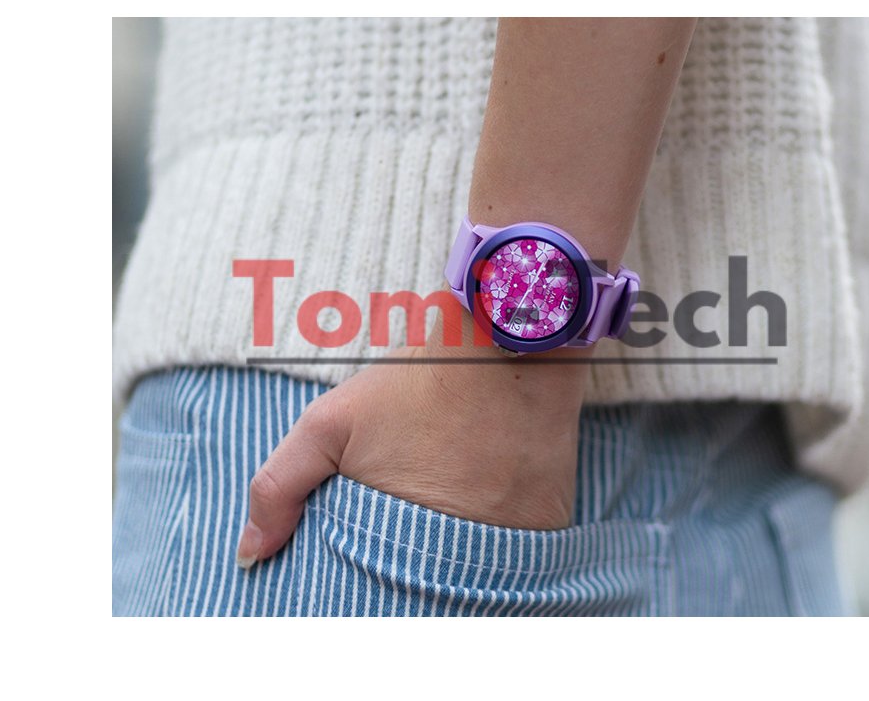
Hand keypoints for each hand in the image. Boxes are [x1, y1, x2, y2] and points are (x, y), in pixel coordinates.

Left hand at [236, 314, 587, 568]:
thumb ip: (280, 487)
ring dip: (462, 553)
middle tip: (412, 519)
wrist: (508, 341)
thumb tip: (249, 555)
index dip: (370, 574)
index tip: (372, 547)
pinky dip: (503, 534)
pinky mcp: (552, 520)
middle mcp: (469, 553)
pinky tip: (491, 495)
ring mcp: (518, 538)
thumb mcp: (328, 423)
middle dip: (413, 566)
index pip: (377, 594)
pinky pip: (521, 550)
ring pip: (479, 572)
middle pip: (430, 588)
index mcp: (407, 540)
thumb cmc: (414, 383)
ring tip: (454, 503)